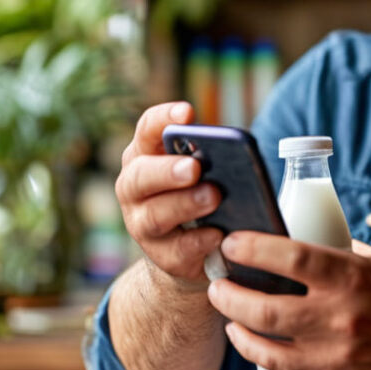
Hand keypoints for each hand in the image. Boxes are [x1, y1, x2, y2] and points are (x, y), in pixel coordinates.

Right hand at [114, 102, 222, 287]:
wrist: (189, 252)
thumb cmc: (198, 196)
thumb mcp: (202, 172)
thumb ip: (211, 160)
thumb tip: (236, 155)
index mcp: (144, 156)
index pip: (146, 130)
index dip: (163, 119)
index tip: (188, 113)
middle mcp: (134, 189)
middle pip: (141, 175)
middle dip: (168, 170)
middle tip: (195, 167)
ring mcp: (142, 224)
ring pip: (156, 215)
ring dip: (185, 204)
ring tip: (213, 197)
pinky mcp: (161, 256)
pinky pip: (177, 250)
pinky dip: (198, 242)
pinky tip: (217, 235)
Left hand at [206, 231, 370, 369]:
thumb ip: (334, 251)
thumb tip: (287, 232)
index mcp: (352, 276)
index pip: (292, 258)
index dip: (255, 249)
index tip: (232, 242)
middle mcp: (342, 313)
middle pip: (269, 304)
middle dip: (231, 290)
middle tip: (217, 276)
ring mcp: (335, 348)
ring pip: (267, 336)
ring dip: (234, 317)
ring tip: (222, 300)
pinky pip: (278, 364)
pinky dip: (252, 348)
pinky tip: (239, 334)